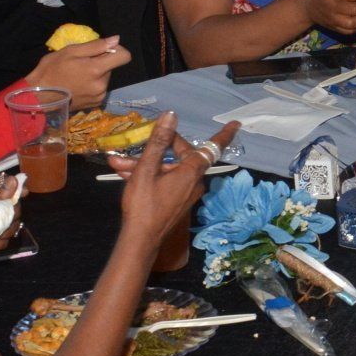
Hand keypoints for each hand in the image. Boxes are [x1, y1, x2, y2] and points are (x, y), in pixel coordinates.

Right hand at [27, 36, 131, 110]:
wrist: (38, 97)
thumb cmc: (51, 71)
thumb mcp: (70, 52)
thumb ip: (95, 46)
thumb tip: (116, 39)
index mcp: (96, 70)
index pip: (124, 57)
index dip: (116, 49)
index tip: (103, 50)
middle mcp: (102, 85)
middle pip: (111, 67)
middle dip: (100, 62)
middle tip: (80, 63)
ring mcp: (99, 96)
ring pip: (105, 78)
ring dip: (96, 74)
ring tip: (77, 75)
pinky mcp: (95, 104)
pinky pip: (100, 89)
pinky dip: (92, 84)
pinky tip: (78, 85)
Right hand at [105, 113, 241, 244]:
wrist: (140, 240)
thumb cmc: (144, 204)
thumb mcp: (147, 168)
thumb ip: (159, 141)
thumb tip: (171, 116)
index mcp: (191, 172)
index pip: (212, 147)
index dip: (224, 134)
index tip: (236, 124)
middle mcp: (194, 182)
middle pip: (180, 156)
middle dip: (154, 151)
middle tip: (129, 152)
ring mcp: (186, 193)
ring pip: (168, 169)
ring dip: (145, 165)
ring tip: (118, 165)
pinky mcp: (178, 201)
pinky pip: (167, 180)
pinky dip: (150, 176)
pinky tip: (127, 175)